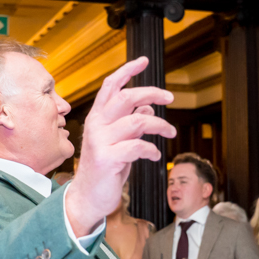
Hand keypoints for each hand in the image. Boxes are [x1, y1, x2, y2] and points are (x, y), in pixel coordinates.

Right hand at [64, 57, 174, 234]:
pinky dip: (152, 149)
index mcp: (97, 117)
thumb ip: (130, 122)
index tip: (144, 61)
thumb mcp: (119, 141)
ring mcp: (100, 142)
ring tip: (170, 132)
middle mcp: (96, 125)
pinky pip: (138, 146)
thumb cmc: (105, 168)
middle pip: (125, 97)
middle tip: (170, 97)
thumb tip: (148, 107)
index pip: (110, 86)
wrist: (88, 197)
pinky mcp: (107, 159)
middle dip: (151, 92)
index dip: (127, 71)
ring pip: (137, 121)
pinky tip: (156, 155)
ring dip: (160, 124)